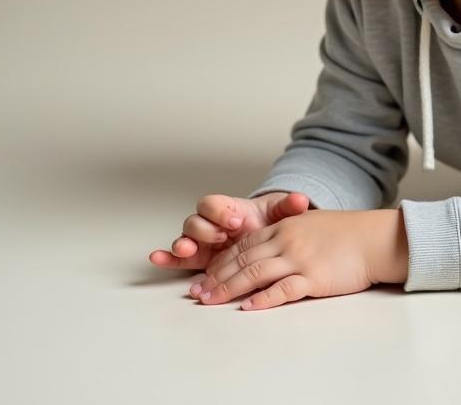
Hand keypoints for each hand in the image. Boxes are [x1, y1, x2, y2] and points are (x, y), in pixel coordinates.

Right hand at [147, 191, 311, 279]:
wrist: (270, 240)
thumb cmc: (269, 223)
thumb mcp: (281, 215)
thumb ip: (289, 207)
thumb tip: (302, 200)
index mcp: (228, 209)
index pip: (212, 203)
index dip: (219, 211)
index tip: (235, 221)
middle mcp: (211, 225)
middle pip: (195, 221)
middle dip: (205, 229)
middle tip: (220, 237)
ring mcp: (202, 243)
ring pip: (185, 238)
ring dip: (183, 244)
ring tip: (186, 250)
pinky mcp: (199, 260)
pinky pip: (177, 258)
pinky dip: (166, 258)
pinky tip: (158, 258)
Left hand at [192, 209, 397, 310]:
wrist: (376, 238)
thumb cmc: (349, 233)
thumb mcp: (312, 224)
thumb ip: (289, 233)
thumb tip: (269, 248)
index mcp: (285, 226)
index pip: (244, 245)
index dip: (221, 261)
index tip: (206, 276)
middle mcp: (288, 240)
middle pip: (243, 260)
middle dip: (216, 278)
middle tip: (198, 293)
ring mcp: (300, 258)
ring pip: (255, 274)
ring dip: (229, 289)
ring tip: (211, 301)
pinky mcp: (313, 277)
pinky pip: (282, 290)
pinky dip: (263, 299)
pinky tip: (249, 307)